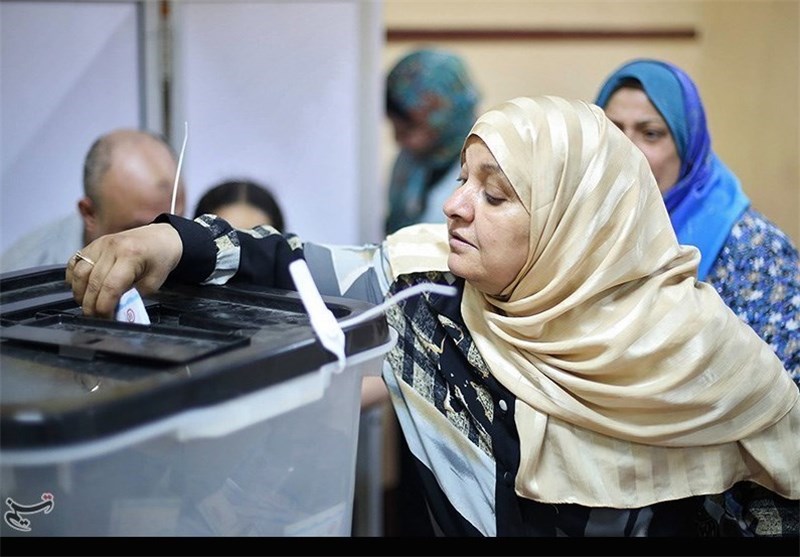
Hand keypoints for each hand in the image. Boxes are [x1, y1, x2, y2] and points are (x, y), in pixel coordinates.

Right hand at [65, 223, 182, 318]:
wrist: (160, 238)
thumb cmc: (160, 259)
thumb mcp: (153, 282)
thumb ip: (133, 296)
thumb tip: (115, 309)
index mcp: (131, 256)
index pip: (110, 287)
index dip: (104, 307)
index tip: (106, 318)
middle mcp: (112, 247)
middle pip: (93, 282)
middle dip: (91, 305)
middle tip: (96, 317)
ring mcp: (100, 244)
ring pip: (79, 273)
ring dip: (80, 293)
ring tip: (88, 305)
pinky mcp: (93, 244)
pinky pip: (75, 263)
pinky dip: (74, 279)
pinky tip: (81, 289)